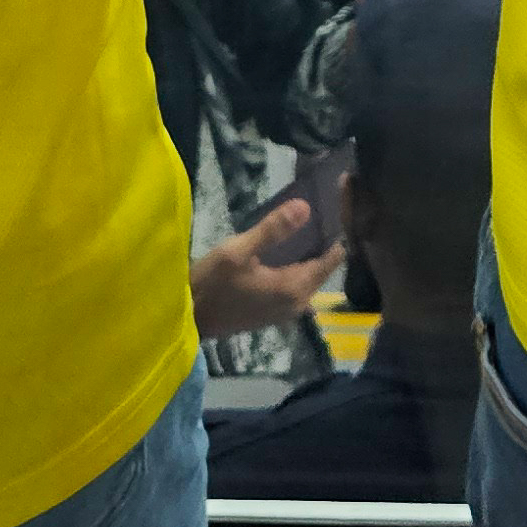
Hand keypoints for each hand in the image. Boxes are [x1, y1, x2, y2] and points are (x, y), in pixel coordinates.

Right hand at [190, 206, 340, 341]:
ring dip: (310, 254)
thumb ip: (273, 229)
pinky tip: (289, 247)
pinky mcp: (273, 312)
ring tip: (310, 222)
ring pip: (309, 277)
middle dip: (325, 241)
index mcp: (294, 289)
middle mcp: (297, 304)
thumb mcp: (238, 251)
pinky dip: (297, 266)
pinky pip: (296, 285)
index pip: (331, 260)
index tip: (341, 207)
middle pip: (322, 269)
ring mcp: (285, 311)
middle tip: (326, 207)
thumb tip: (306, 206)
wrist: (185, 319)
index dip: (338, 233)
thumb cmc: (210, 285)